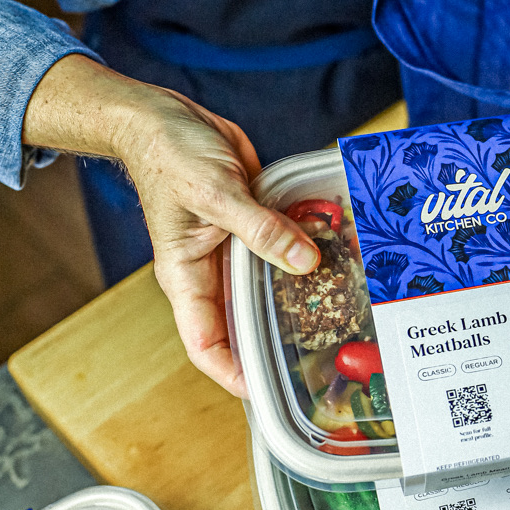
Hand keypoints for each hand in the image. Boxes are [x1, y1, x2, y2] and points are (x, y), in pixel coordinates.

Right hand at [23, 56, 319, 396]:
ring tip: (345, 310)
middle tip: (325, 355)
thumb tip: (304, 262)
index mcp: (187, 277)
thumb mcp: (214, 193)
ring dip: (301, 292)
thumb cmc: (166, 154)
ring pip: (270, 285)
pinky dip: (308, 250)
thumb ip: (261, 230)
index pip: (206, 345)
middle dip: (277, 339)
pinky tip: (341, 255)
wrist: (164, 117)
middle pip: (245, 321)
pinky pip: (284, 245)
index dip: (234, 374)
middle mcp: (212, 270)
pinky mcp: (255, 222)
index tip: (266, 392)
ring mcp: (235, 247)